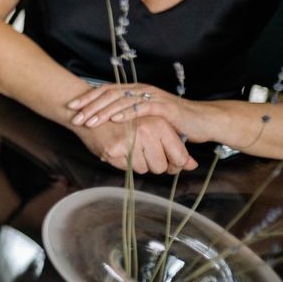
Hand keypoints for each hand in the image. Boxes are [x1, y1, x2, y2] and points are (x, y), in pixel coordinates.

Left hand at [68, 83, 211, 141]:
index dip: (88, 98)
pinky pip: (142, 108)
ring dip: (103, 111)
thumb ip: (128, 116)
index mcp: (135, 91)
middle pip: (110, 94)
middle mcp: (142, 90)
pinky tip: (115, 120)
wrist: (202, 121)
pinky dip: (127, 113)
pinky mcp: (164, 107)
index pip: (106, 91)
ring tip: (89, 120)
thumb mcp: (145, 118)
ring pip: (123, 100)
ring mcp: (153, 97)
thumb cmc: (172, 121)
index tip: (71, 108)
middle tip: (75, 118)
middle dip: (90, 106)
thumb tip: (104, 123)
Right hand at [73, 117, 197, 174]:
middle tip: (143, 153)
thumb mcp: (153, 128)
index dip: (175, 164)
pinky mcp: (114, 150)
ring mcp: (130, 140)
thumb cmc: (124, 121)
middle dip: (154, 164)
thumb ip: (175, 146)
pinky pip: (127, 168)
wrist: (89, 112)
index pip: (180, 156)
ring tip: (129, 148)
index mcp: (160, 123)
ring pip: (144, 169)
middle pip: (161, 166)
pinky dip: (124, 162)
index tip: (169, 162)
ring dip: (138, 163)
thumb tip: (192, 165)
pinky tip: (119, 149)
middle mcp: (147, 131)